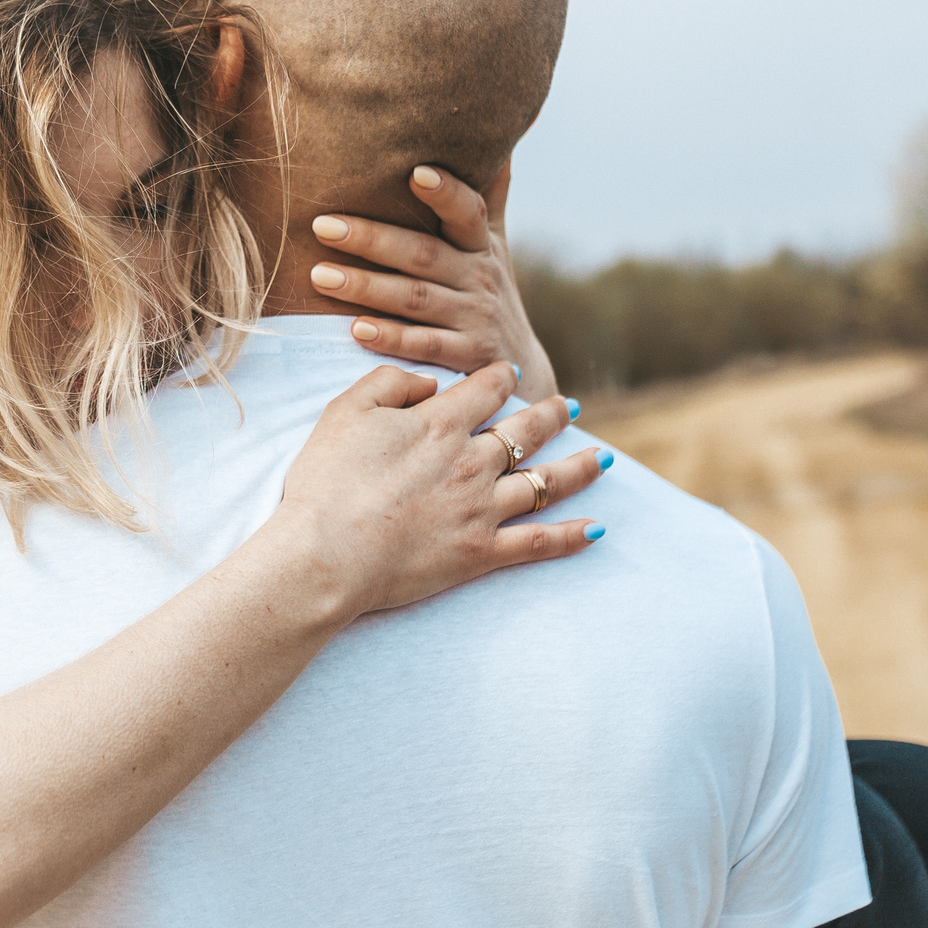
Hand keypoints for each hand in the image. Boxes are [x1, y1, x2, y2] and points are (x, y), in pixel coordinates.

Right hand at [264, 361, 608, 623]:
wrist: (325, 553)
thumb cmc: (325, 481)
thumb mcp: (344, 411)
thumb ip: (390, 382)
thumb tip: (430, 382)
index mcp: (440, 423)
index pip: (486, 388)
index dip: (500, 376)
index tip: (509, 373)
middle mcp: (472, 461)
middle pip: (527, 431)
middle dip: (551, 415)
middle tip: (569, 406)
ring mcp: (482, 508)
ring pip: (546, 483)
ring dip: (579, 468)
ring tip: (602, 459)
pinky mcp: (481, 553)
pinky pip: (539, 543)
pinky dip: (571, 537)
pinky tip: (596, 530)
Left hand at [306, 162, 560, 391]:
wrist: (518, 371)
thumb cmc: (487, 293)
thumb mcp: (494, 245)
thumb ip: (488, 196)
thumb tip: (496, 140)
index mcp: (481, 246)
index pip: (468, 212)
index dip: (446, 193)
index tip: (414, 172)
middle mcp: (479, 279)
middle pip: (423, 254)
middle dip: (371, 239)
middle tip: (321, 225)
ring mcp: (473, 319)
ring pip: (415, 298)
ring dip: (366, 288)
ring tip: (319, 276)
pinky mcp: (465, 358)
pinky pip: (423, 345)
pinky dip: (391, 338)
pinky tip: (355, 329)